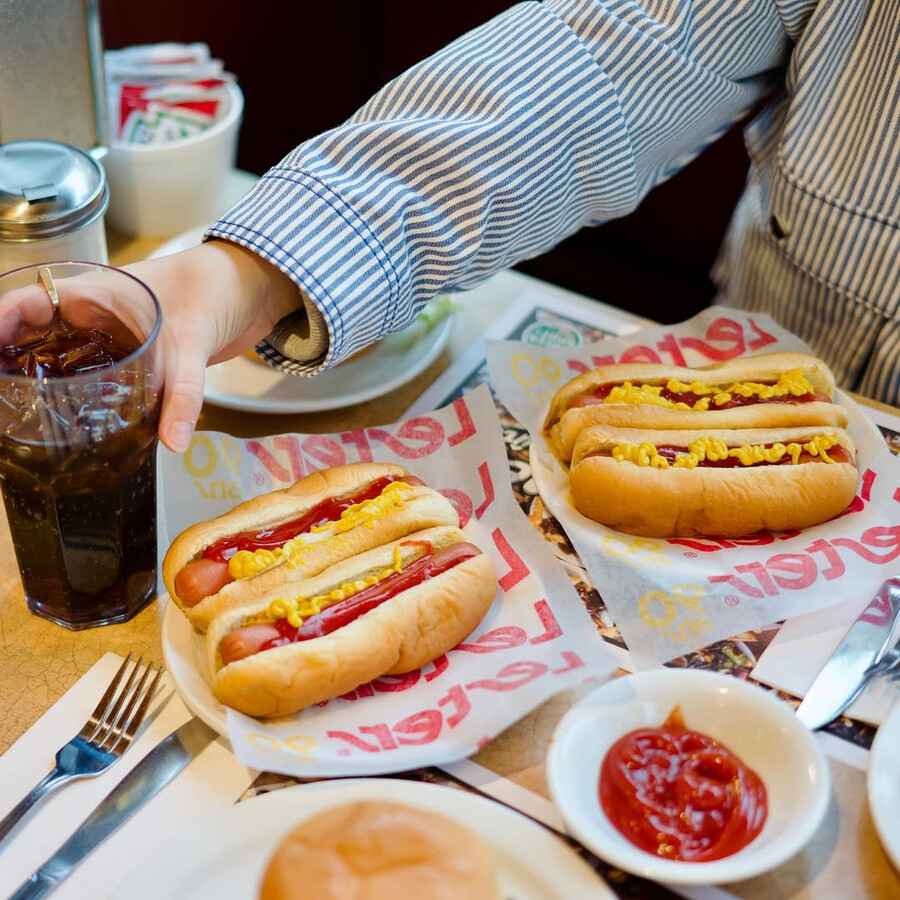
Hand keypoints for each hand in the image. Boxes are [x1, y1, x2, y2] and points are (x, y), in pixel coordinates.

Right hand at [0, 242, 301, 452]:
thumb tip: (173, 441)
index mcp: (94, 293)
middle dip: (9, 361)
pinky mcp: (132, 357)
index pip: (27, 303)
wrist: (251, 288)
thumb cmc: (214, 291)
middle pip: (34, 335)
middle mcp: (94, 315)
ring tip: (19, 413)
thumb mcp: (191, 342)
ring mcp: (111, 336)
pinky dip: (77, 390)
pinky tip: (68, 419)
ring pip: (61, 356)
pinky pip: (93, 373)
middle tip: (2, 399)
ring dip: (39, 379)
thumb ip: (183, 393)